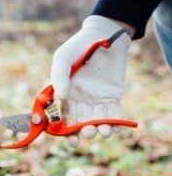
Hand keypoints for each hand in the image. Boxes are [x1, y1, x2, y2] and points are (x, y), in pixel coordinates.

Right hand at [50, 15, 130, 146]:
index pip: (62, 119)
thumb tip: (61, 98)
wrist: (103, 35)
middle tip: (88, 133)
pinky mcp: (111, 97)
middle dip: (83, 133)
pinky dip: (115, 123)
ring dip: (99, 130)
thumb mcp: (62, 58)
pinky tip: (116, 127)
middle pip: (80, 124)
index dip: (65, 132)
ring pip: (97, 121)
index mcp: (64, 97)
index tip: (70, 139)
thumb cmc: (77, 46)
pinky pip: (113, 114)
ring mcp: (96, 100)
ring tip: (103, 132)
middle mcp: (79, 102)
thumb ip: (59, 77)